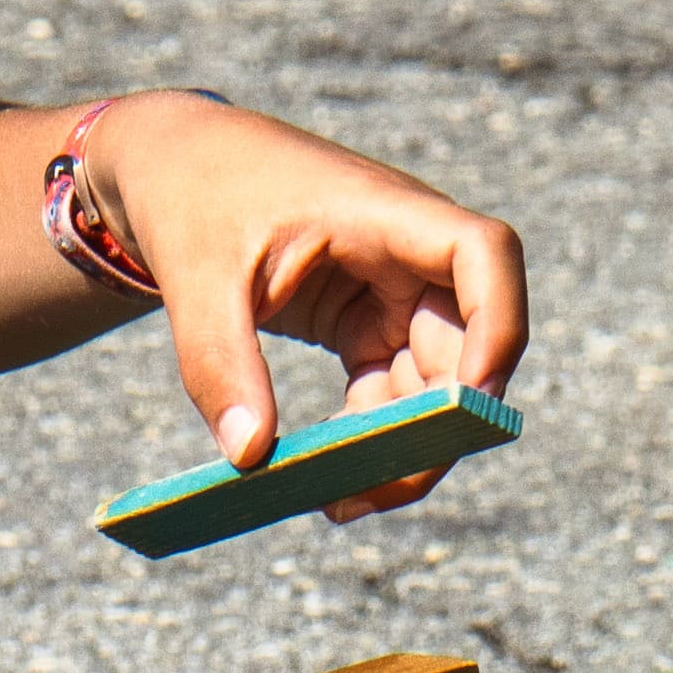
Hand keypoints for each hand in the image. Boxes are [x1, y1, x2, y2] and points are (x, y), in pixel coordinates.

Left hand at [93, 95, 529, 518]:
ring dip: (403, 448)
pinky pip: (391, 393)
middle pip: (469, 346)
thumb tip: (248, 457)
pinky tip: (331, 483)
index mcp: (383, 212)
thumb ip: (219, 362)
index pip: (485, 253)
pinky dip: (371, 440)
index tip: (468, 400)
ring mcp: (393, 291)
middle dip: (438, 427)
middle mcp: (407, 253)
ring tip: (340, 502)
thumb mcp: (197, 277)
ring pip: (434, 384)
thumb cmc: (192, 196)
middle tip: (376, 494)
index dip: (499, 324)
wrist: (173, 169)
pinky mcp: (367, 324)